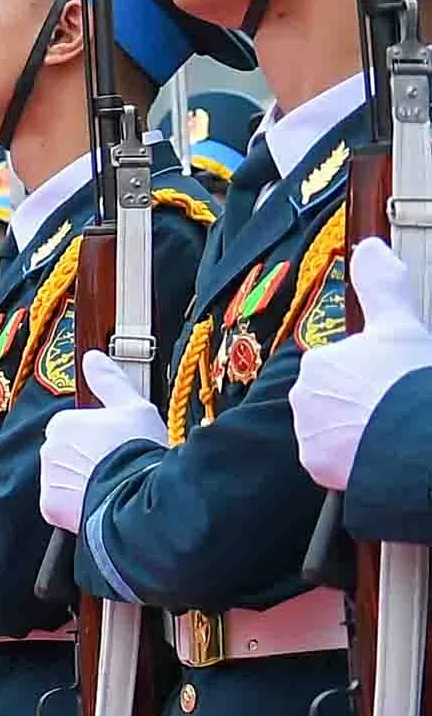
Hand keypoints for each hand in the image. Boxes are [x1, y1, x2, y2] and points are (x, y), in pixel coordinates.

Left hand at [39, 348, 164, 532]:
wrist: (141, 497)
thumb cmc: (138, 450)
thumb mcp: (133, 406)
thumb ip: (109, 380)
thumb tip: (93, 357)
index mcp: (62, 423)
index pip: (74, 427)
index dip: (98, 435)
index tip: (116, 443)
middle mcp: (48, 449)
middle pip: (67, 452)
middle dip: (88, 458)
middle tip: (116, 464)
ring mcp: (48, 479)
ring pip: (64, 478)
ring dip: (82, 481)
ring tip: (112, 483)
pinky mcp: (51, 507)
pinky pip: (62, 504)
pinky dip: (78, 504)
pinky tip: (102, 499)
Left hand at [295, 240, 431, 491]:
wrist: (413, 440)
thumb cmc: (407, 384)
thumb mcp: (400, 325)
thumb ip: (381, 285)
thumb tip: (368, 248)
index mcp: (319, 363)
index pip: (338, 365)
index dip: (367, 372)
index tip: (389, 380)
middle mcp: (303, 398)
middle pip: (332, 396)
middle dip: (358, 400)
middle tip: (391, 405)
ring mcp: (308, 435)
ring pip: (331, 427)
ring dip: (354, 428)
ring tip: (387, 429)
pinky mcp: (317, 467)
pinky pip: (331, 459)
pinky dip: (351, 457)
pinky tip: (377, 450)